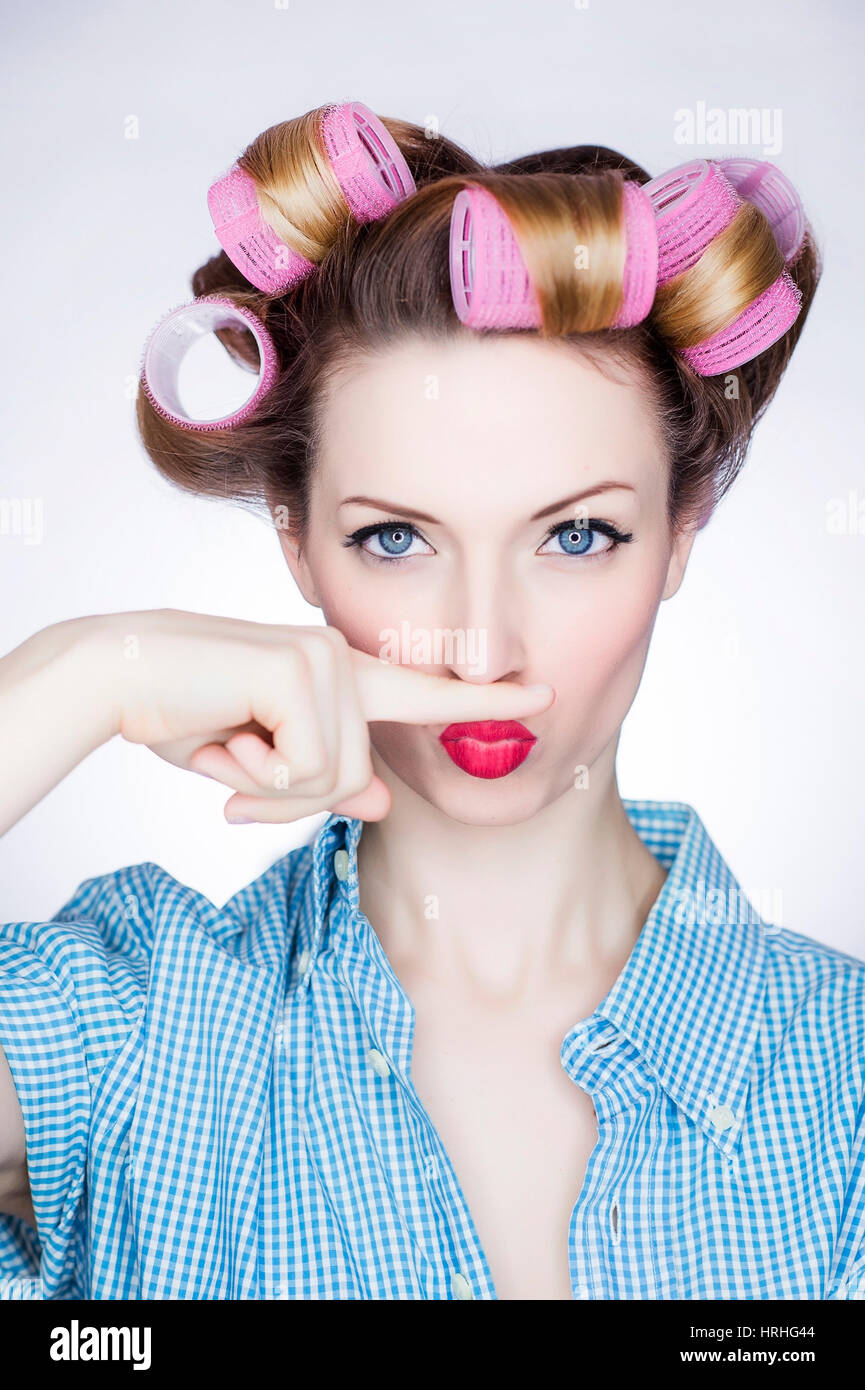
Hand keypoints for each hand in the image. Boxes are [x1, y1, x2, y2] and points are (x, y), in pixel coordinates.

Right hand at [94, 608, 554, 823]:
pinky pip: (305, 767)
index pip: (424, 692)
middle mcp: (343, 658)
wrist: (120, 672)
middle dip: (293, 799)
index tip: (543, 694)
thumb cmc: (184, 711)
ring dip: (270, 784)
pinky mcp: (302, 670)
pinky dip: (256, 770)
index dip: (484, 700)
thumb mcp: (259, 762)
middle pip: (357, 776)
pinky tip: (225, 731)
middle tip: (237, 771)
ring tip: (227, 742)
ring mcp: (326, 658)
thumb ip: (324, 780)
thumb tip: (381, 800)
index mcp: (340, 674)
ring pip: (334, 777)